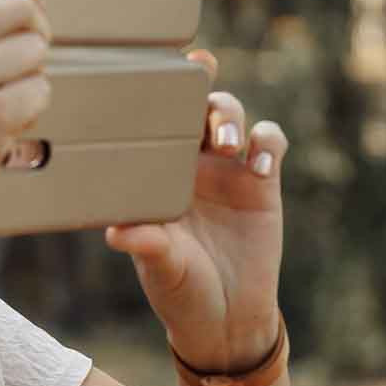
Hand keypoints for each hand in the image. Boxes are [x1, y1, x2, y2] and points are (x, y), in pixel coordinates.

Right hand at [0, 0, 51, 233]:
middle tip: (26, 61)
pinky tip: (7, 124)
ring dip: (34, 75)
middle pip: (21, 6)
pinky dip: (33, 108)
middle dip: (38, 31)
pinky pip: (40, 90)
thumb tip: (22, 0)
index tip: (31, 8)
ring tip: (6, 98)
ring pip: (35, 49)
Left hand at [104, 51, 286, 372]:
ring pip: (231, 115)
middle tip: (200, 88)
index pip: (151, 124)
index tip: (158, 67)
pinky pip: (269, 142)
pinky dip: (267, 142)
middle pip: (194, 105)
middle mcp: (187, 164)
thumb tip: (116, 232)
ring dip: (230, 116)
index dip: (154, 92)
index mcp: (153, 175)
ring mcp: (226, 169)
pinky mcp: (262, 182)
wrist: (225, 318)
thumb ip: (146, 245)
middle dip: (198, 89)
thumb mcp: (160, 268)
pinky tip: (259, 165)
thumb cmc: (180, 291)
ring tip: (228, 145)